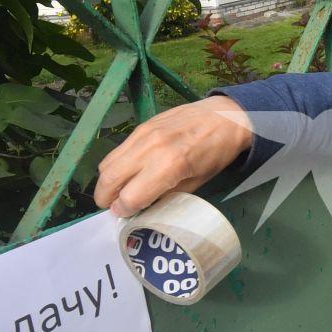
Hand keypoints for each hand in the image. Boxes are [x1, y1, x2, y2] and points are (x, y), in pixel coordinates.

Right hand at [95, 96, 253, 217]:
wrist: (226, 116)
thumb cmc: (218, 153)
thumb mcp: (198, 182)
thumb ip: (168, 196)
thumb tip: (144, 209)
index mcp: (170, 165)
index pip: (131, 196)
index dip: (125, 210)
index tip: (127, 214)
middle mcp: (151, 148)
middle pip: (110, 179)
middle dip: (106, 198)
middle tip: (112, 207)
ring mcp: (143, 134)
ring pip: (108, 163)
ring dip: (107, 181)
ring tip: (117, 191)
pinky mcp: (141, 125)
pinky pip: (118, 150)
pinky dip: (116, 165)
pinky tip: (127, 173)